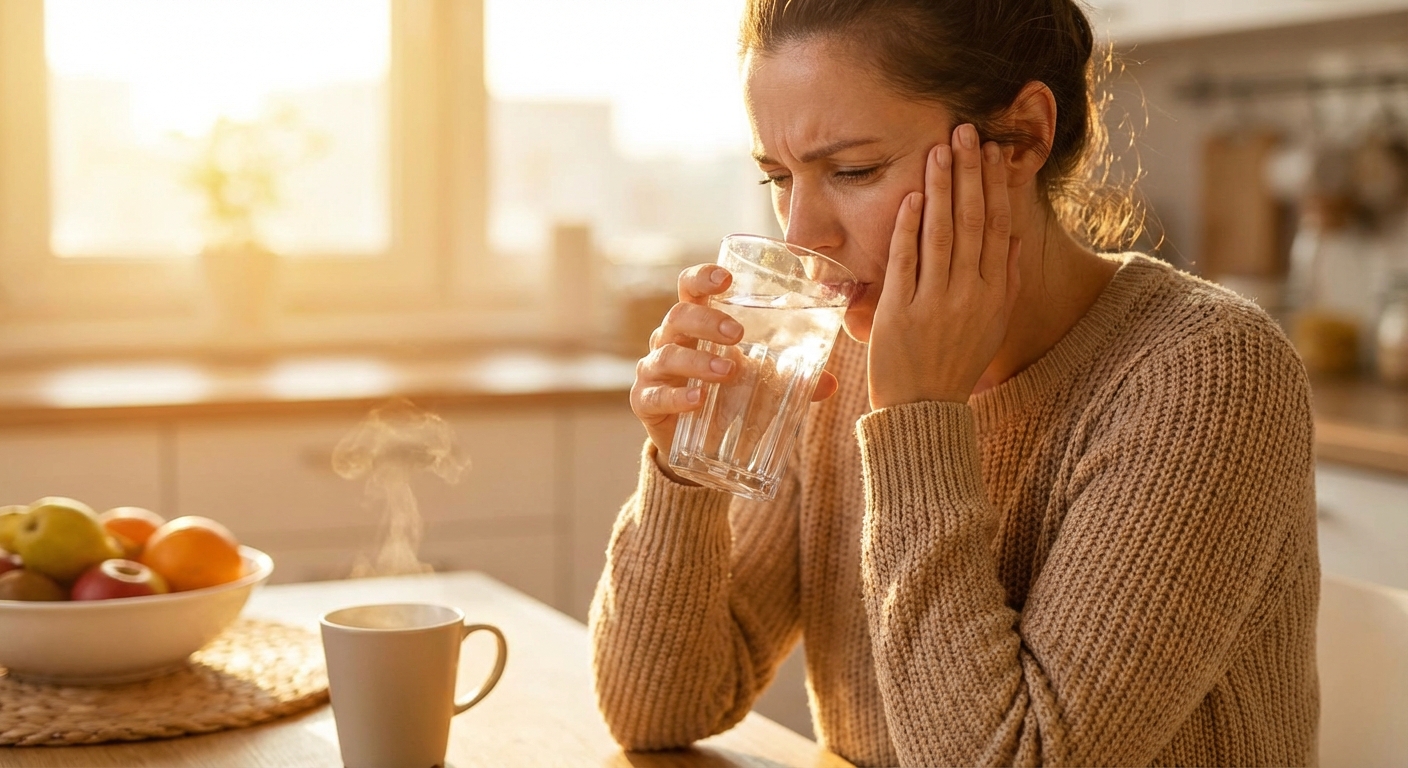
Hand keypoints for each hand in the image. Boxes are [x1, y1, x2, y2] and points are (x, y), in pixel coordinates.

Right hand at [632, 264, 839, 476]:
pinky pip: (655, 395)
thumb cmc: (726, 396)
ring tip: (728, 372)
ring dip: (698, 361)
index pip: (690, 288)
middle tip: (738, 334)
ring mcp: (654, 371)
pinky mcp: (645, 402)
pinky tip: (698, 400)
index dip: (703, 277)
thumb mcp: (760, 383)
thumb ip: (792, 379)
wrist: (697, 445)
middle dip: (707, 321)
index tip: (726, 278)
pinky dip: (677, 396)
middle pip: (678, 317)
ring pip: (667, 355)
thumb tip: (832, 383)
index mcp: (696, 325)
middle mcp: (670, 341)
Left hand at [867, 123, 1021, 409]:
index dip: (996, 187)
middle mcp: (970, 296)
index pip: (999, 228)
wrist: (923, 410)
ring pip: (942, 235)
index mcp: (995, 295)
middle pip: (973, 223)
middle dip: (969, 174)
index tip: (993, 151)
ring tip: (940, 150)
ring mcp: (934, 304)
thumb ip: (1008, 281)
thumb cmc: (956, 364)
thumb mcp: (993, 325)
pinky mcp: (899, 313)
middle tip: (965, 131)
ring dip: (941, 189)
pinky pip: (907, 262)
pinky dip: (909, 228)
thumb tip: (1016, 238)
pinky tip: (912, 196)